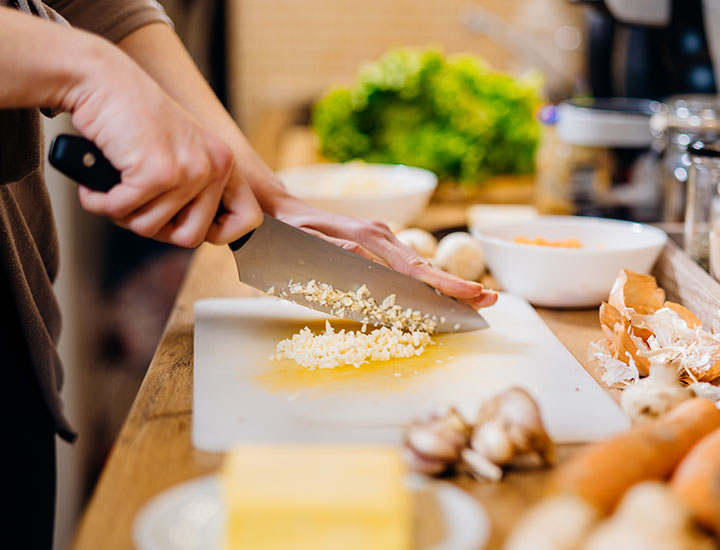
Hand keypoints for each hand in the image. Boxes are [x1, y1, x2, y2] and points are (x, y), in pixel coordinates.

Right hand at [66, 43, 261, 246]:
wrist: (101, 80)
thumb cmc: (133, 119)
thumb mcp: (181, 152)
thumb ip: (197, 190)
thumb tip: (194, 235)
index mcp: (225, 162)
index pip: (249, 219)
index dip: (219, 233)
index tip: (187, 224)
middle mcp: (214, 165)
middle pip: (191, 238)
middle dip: (155, 228)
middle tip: (135, 202)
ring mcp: (189, 170)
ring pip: (151, 229)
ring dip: (123, 213)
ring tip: (115, 184)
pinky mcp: (157, 172)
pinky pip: (123, 212)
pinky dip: (100, 202)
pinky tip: (95, 183)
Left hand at [272, 197, 496, 308]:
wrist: (279, 211)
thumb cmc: (289, 232)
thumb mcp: (306, 244)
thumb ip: (337, 254)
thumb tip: (370, 264)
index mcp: (368, 237)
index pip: (412, 267)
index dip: (442, 284)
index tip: (469, 294)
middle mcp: (379, 235)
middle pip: (424, 266)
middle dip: (456, 285)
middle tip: (488, 299)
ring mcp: (379, 237)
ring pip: (416, 265)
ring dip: (443, 283)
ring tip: (471, 299)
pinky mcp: (374, 242)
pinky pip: (403, 264)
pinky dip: (423, 279)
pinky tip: (435, 292)